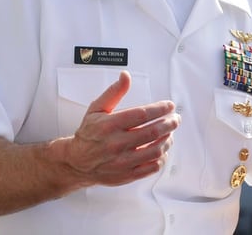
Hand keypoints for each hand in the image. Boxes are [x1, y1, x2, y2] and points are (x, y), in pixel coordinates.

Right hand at [65, 71, 180, 186]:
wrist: (77, 162)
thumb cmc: (89, 134)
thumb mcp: (97, 109)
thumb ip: (114, 92)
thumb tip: (126, 76)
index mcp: (110, 125)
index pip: (142, 114)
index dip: (160, 109)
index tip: (169, 106)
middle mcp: (116, 143)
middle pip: (152, 132)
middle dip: (169, 123)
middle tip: (175, 119)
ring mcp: (122, 161)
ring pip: (155, 150)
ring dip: (167, 140)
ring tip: (170, 133)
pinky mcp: (126, 175)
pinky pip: (151, 168)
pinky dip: (161, 158)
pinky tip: (161, 150)